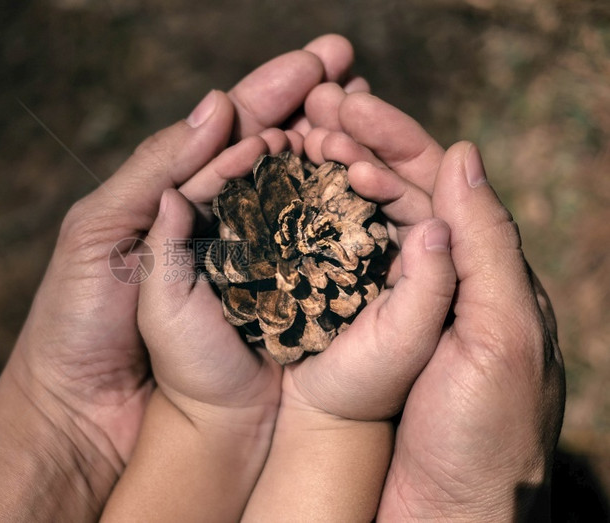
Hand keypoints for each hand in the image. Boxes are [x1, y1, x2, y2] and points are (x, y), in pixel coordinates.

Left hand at [6, 34, 363, 469]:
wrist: (86, 418)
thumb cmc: (76, 325)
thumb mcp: (99, 233)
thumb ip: (154, 171)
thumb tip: (217, 108)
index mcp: (168, 198)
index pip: (225, 132)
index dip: (270, 92)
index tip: (319, 58)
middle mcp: (212, 225)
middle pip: (270, 153)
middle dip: (309, 105)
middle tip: (350, 61)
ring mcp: (244, 266)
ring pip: (294, 197)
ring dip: (330, 152)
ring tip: (367, 109)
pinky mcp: (264, 310)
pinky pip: (303, 258)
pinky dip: (333, 221)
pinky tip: (363, 189)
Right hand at [317, 92, 564, 519]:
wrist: (440, 520)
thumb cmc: (481, 437)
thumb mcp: (501, 336)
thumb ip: (488, 247)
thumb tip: (464, 155)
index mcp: (485, 276)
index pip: (442, 186)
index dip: (397, 140)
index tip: (348, 108)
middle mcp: (442, 285)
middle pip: (399, 196)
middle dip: (358, 147)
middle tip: (311, 111)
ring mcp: (396, 310)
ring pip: (363, 226)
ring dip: (333, 181)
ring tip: (295, 143)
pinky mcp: (358, 337)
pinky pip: (335, 271)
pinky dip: (314, 235)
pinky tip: (284, 211)